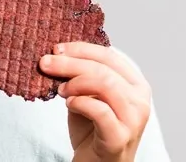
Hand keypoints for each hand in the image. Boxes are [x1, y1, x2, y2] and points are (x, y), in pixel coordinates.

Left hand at [40, 42, 151, 161]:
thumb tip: (57, 55)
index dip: (81, 49)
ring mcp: (133, 119)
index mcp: (135, 84)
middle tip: (46, 63)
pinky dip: (80, 102)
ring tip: (60, 90)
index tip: (57, 48)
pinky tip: (69, 103)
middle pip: (103, 69)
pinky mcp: (120, 137)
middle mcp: (140, 100)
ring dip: (76, 82)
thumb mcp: (87, 96)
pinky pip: (100, 111)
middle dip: (70, 63)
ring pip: (105, 84)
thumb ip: (80, 78)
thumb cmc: (92, 131)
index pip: (109, 56)